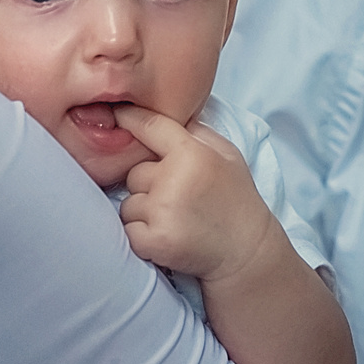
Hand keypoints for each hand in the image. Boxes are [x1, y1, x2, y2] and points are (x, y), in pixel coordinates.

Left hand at [113, 103, 281, 287]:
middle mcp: (174, 179)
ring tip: (175, 219)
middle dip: (148, 186)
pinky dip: (141, 236)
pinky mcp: (154, 240)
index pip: (150, 126)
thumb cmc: (236, 199)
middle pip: (134, 173)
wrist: (247, 250)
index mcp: (192, 153)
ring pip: (128, 204)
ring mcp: (162, 211)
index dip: (130, 117)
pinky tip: (168, 235)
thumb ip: (197, 132)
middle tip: (177, 198)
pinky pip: (128, 231)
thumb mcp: (228, 154)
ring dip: (143, 213)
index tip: (116, 113)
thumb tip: (167, 112)